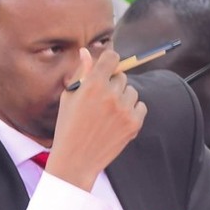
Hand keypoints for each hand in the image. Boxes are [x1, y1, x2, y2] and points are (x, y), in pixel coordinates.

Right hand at [45, 48, 144, 190]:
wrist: (76, 158)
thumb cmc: (68, 125)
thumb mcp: (69, 97)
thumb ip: (82, 72)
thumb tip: (86, 51)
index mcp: (93, 85)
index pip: (112, 57)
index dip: (109, 60)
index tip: (107, 66)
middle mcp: (111, 95)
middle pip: (121, 76)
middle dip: (112, 83)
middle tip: (100, 98)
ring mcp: (125, 110)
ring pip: (132, 91)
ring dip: (123, 97)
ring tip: (107, 112)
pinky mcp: (134, 123)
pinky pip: (141, 106)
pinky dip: (132, 110)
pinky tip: (117, 119)